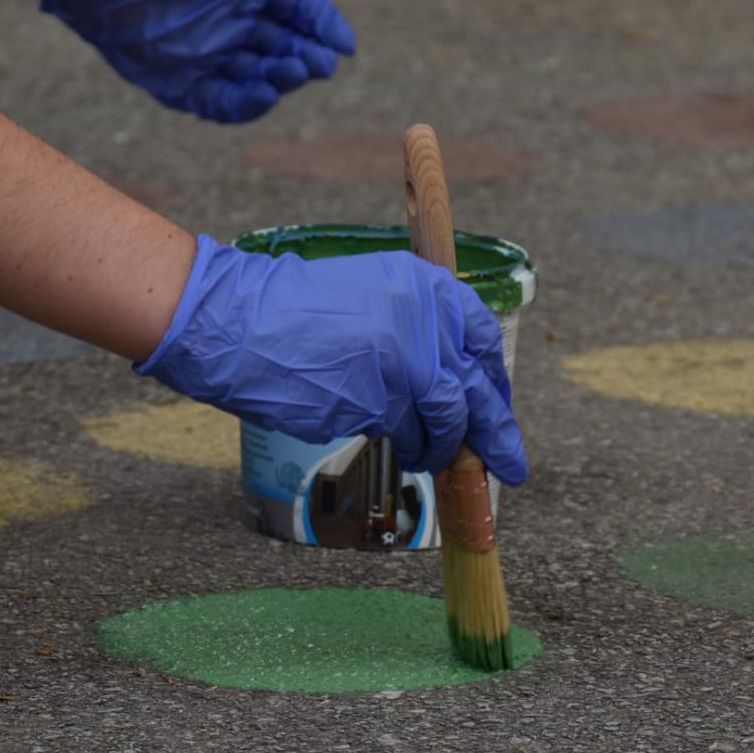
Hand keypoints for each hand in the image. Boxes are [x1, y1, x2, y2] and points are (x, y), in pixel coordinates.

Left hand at [40, 0, 356, 122]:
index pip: (302, 12)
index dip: (325, 28)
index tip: (344, 44)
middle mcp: (238, 24)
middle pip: (286, 49)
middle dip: (307, 58)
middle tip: (320, 64)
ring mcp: (211, 55)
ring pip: (258, 78)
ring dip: (279, 80)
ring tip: (290, 72)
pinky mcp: (182, 82)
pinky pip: (220, 102)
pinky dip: (243, 104)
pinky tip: (261, 94)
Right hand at [137, 237, 528, 484]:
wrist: (242, 322)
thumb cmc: (296, 311)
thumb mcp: (371, 293)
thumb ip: (415, 324)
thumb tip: (450, 376)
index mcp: (425, 287)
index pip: (481, 338)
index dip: (494, 379)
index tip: (499, 403)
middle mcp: (424, 322)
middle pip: (476, 387)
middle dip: (496, 433)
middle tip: (511, 465)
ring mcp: (404, 363)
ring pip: (447, 420)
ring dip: (445, 448)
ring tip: (435, 459)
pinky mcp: (380, 402)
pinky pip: (409, 434)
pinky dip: (412, 448)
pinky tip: (407, 452)